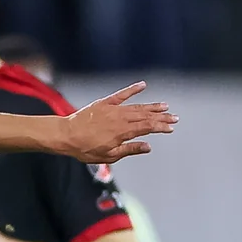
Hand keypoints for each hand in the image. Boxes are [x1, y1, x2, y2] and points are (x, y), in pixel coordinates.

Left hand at [61, 83, 176, 163]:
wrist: (66, 135)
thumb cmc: (86, 149)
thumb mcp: (109, 156)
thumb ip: (130, 149)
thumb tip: (148, 146)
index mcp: (123, 132)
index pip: (147, 128)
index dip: (161, 127)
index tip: (171, 127)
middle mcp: (120, 118)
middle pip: (146, 116)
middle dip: (161, 117)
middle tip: (175, 117)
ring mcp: (113, 109)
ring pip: (137, 106)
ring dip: (152, 106)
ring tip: (165, 106)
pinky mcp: (105, 102)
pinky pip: (121, 94)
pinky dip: (133, 89)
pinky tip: (143, 85)